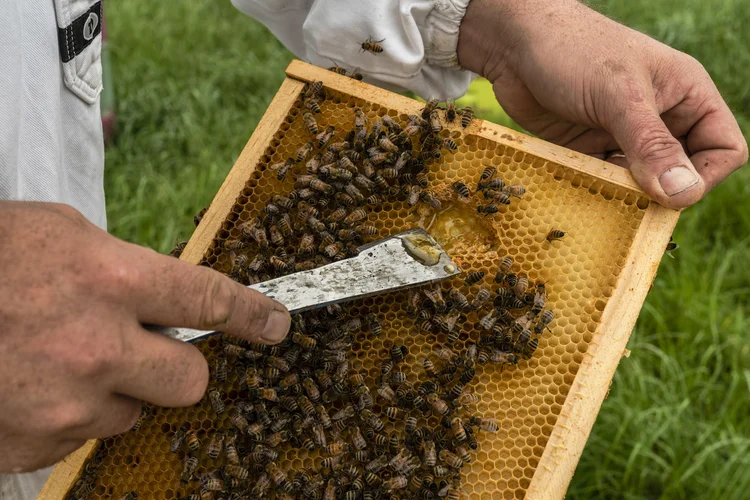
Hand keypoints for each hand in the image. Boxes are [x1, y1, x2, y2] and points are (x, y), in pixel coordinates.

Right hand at [0, 202, 289, 472]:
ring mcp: (65, 405)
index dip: (252, 314)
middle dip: (176, 367)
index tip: (275, 325)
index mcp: (109, 279)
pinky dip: (67, 416)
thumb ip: (121, 264)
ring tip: (59, 360)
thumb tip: (165, 291)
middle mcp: (97, 348)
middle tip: (143, 349)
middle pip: (190, 380)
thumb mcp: (58, 235)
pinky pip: (80, 438)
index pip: (209, 299)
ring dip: (113, 392)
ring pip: (134, 413)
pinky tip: (29, 384)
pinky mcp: (33, 445)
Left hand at [457, 0, 746, 208]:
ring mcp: (622, 137)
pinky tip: (577, 191)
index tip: (669, 193)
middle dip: (660, 193)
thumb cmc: (573, 51)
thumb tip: (682, 192)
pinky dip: (594, 192)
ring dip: (623, 197)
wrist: (513, 43)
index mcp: (686, 96)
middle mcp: (660, 119)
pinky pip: (602, 183)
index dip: (703, 176)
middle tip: (630, 201)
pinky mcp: (587, 150)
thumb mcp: (618, 95)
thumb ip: (650, 143)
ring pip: (640, 185)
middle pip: (681, 174)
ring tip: (599, 195)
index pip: (723, 149)